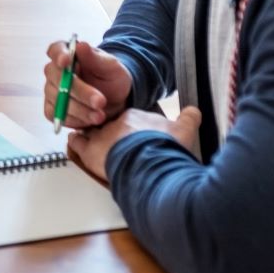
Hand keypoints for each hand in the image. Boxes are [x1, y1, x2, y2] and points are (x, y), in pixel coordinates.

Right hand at [42, 38, 133, 129]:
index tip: (66, 62)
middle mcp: (55, 71)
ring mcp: (51, 91)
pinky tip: (90, 121)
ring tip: (101, 116)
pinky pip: (57, 115)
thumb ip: (96, 58)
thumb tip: (81, 45)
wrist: (115, 101)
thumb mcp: (111, 67)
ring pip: (58, 99)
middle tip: (100, 101)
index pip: (56, 49)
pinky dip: (75, 120)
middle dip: (80, 91)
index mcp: (68, 54)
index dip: (58, 55)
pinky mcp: (52, 109)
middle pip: (57, 78)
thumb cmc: (112, 79)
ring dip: (81, 110)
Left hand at [67, 106, 201, 183]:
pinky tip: (79, 147)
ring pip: (91, 132)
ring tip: (96, 146)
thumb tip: (195, 111)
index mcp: (134, 117)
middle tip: (116, 146)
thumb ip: (188, 119)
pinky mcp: (90, 151)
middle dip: (112, 135)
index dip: (130, 130)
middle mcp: (115, 123)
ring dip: (92, 138)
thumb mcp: (183, 131)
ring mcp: (101, 136)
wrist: (149, 161)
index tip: (135, 137)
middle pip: (109, 126)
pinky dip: (77, 144)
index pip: (128, 120)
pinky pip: (77, 143)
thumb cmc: (165, 148)